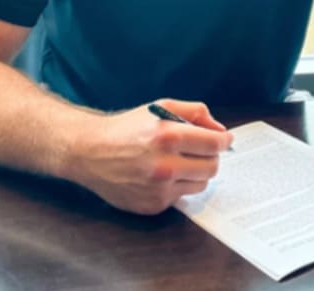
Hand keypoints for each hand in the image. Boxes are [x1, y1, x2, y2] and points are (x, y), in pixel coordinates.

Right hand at [62, 99, 232, 214]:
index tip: (223, 140)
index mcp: (166, 136)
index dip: (224, 141)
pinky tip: (159, 176)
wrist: (89, 152)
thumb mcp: (158, 108)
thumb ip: (194, 112)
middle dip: (209, 157)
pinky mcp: (153, 205)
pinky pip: (181, 197)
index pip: (214, 144)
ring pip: (200, 185)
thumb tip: (220, 130)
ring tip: (177, 163)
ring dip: (194, 173)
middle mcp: (164, 165)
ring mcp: (159, 188)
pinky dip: (176, 186)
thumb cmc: (125, 129)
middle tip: (197, 151)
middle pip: (212, 167)